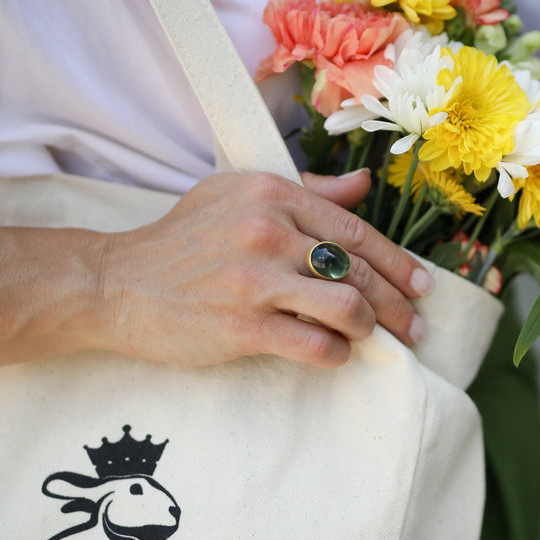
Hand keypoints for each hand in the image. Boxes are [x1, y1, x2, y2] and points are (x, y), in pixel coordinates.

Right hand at [98, 170, 432, 370]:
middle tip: (414, 325)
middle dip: (397, 303)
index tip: (421, 284)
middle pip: (358, 270)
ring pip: (347, 307)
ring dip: (370, 328)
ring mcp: (255, 280)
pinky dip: (335, 353)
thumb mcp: (235, 194)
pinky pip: (315, 344)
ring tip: (370, 338)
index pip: (354, 229)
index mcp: (271, 194)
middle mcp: (267, 231)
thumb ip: (304, 191)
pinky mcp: (241, 327)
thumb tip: (361, 184)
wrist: (118, 283)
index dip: (397, 261)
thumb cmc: (182, 240)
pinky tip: (334, 354)